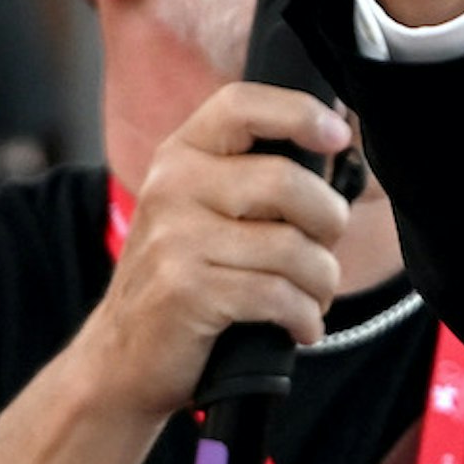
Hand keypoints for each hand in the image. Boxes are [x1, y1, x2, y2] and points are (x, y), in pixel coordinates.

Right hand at [75, 81, 356, 416]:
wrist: (122, 357)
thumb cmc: (188, 279)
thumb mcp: (207, 212)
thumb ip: (258, 178)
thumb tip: (340, 143)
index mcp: (182, 156)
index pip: (242, 105)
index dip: (300, 113)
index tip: (341, 138)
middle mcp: (172, 186)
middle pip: (288, 182)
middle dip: (330, 224)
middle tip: (323, 252)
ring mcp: (175, 238)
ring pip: (294, 248)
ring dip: (322, 283)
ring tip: (310, 298)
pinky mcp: (185, 290)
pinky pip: (279, 295)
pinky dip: (305, 317)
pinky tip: (300, 326)